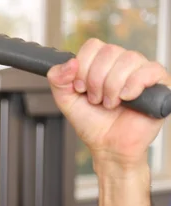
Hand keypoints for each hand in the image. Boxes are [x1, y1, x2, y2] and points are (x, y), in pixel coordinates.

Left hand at [47, 38, 170, 168]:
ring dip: (112, 87)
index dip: (83, 67)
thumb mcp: (66, 100)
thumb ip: (58, 79)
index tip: (80, 88)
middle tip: (96, 99)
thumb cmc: (93, 124)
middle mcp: (122, 64)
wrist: (109, 146)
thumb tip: (69, 62)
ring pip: (128, 59)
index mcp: (102, 64)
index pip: (93, 46)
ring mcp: (141, 72)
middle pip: (109, 51)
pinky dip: (132, 86)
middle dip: (95, 80)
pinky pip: (149, 70)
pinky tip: (127, 99)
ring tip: (111, 103)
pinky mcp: (159, 83)